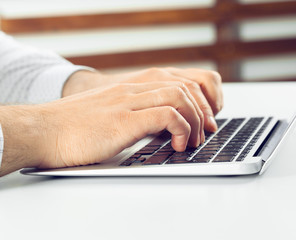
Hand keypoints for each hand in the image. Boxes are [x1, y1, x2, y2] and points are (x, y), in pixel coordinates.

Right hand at [0, 81, 204, 174]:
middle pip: (185, 87)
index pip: (179, 80)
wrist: (42, 130)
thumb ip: (135, 114)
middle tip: (205, 133)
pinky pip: (165, 115)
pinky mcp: (122, 119)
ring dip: (195, 121)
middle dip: (203, 111)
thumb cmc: (75, 128)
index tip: (204, 121)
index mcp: (132, 87)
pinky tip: (177, 144)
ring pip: (179, 97)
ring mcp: (127, 102)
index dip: (200, 99)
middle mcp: (133, 89)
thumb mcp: (111, 114)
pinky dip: (180, 129)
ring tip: (192, 141)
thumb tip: (162, 126)